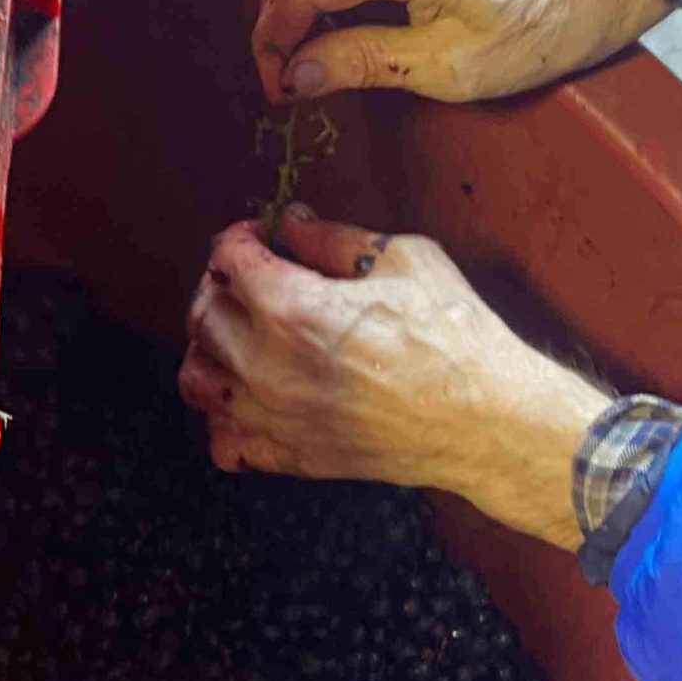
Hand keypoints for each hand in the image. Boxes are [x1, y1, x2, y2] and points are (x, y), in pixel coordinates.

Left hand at [177, 209, 610, 549]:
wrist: (484, 419)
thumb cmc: (453, 336)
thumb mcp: (403, 259)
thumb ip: (334, 238)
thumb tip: (293, 223)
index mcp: (290, 309)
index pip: (227, 260)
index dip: (240, 238)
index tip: (259, 237)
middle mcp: (266, 366)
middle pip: (202, 317)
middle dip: (219, 287)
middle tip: (248, 280)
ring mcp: (272, 417)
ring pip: (197, 381)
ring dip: (209, 350)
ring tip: (239, 336)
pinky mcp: (288, 457)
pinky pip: (224, 442)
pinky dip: (225, 418)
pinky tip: (250, 398)